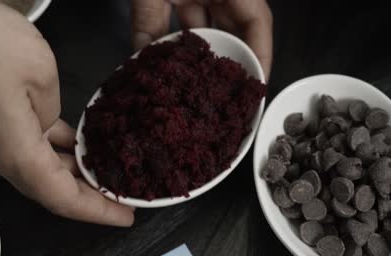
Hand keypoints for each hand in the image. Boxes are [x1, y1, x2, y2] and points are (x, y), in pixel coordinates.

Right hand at [0, 0, 133, 225]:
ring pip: (42, 170)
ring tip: (107, 172)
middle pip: (52, 189)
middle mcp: (0, 156)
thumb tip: (49, 120)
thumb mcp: (38, 72)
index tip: (125, 215)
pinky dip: (58, 153)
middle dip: (90, 196)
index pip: (62, 198)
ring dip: (75, 174)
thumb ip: (53, 109)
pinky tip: (78, 145)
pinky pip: (31, 148)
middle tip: (123, 195)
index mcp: (14, 151)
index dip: (98, 210)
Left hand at [130, 0, 272, 79]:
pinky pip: (193, 14)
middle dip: (231, 61)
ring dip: (203, 52)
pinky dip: (183, 35)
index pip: (258, 21)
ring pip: (213, 24)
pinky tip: (174, 55)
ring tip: (198, 83)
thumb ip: (148, 19)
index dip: (261, 55)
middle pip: (237, 28)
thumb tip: (141, 59)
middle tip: (226, 94)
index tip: (256, 84)